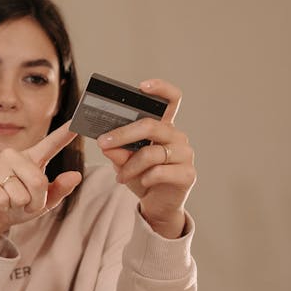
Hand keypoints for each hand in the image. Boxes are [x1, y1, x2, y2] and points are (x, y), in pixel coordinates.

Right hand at [0, 123, 83, 249]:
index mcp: (30, 159)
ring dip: (20, 206)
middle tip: (27, 205)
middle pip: (37, 180)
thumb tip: (76, 175)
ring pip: (20, 193)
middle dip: (36, 201)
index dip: (64, 133)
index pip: (50, 144)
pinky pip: (2, 199)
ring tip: (11, 203)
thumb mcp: (44, 202)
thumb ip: (60, 189)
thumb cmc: (19, 207)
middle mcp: (11, 156)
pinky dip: (4, 208)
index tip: (77, 120)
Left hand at [96, 79, 195, 238]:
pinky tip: (142, 183)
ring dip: (130, 165)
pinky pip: (160, 171)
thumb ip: (117, 150)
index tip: (142, 86)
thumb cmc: (142, 176)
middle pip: (151, 125)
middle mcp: (177, 136)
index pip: (170, 99)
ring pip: (151, 153)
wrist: (157, 204)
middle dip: (123, 134)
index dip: (160, 88)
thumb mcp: (124, 162)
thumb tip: (106, 144)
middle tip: (103, 143)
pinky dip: (145, 178)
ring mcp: (185, 154)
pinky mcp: (188, 174)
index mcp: (164, 126)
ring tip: (119, 176)